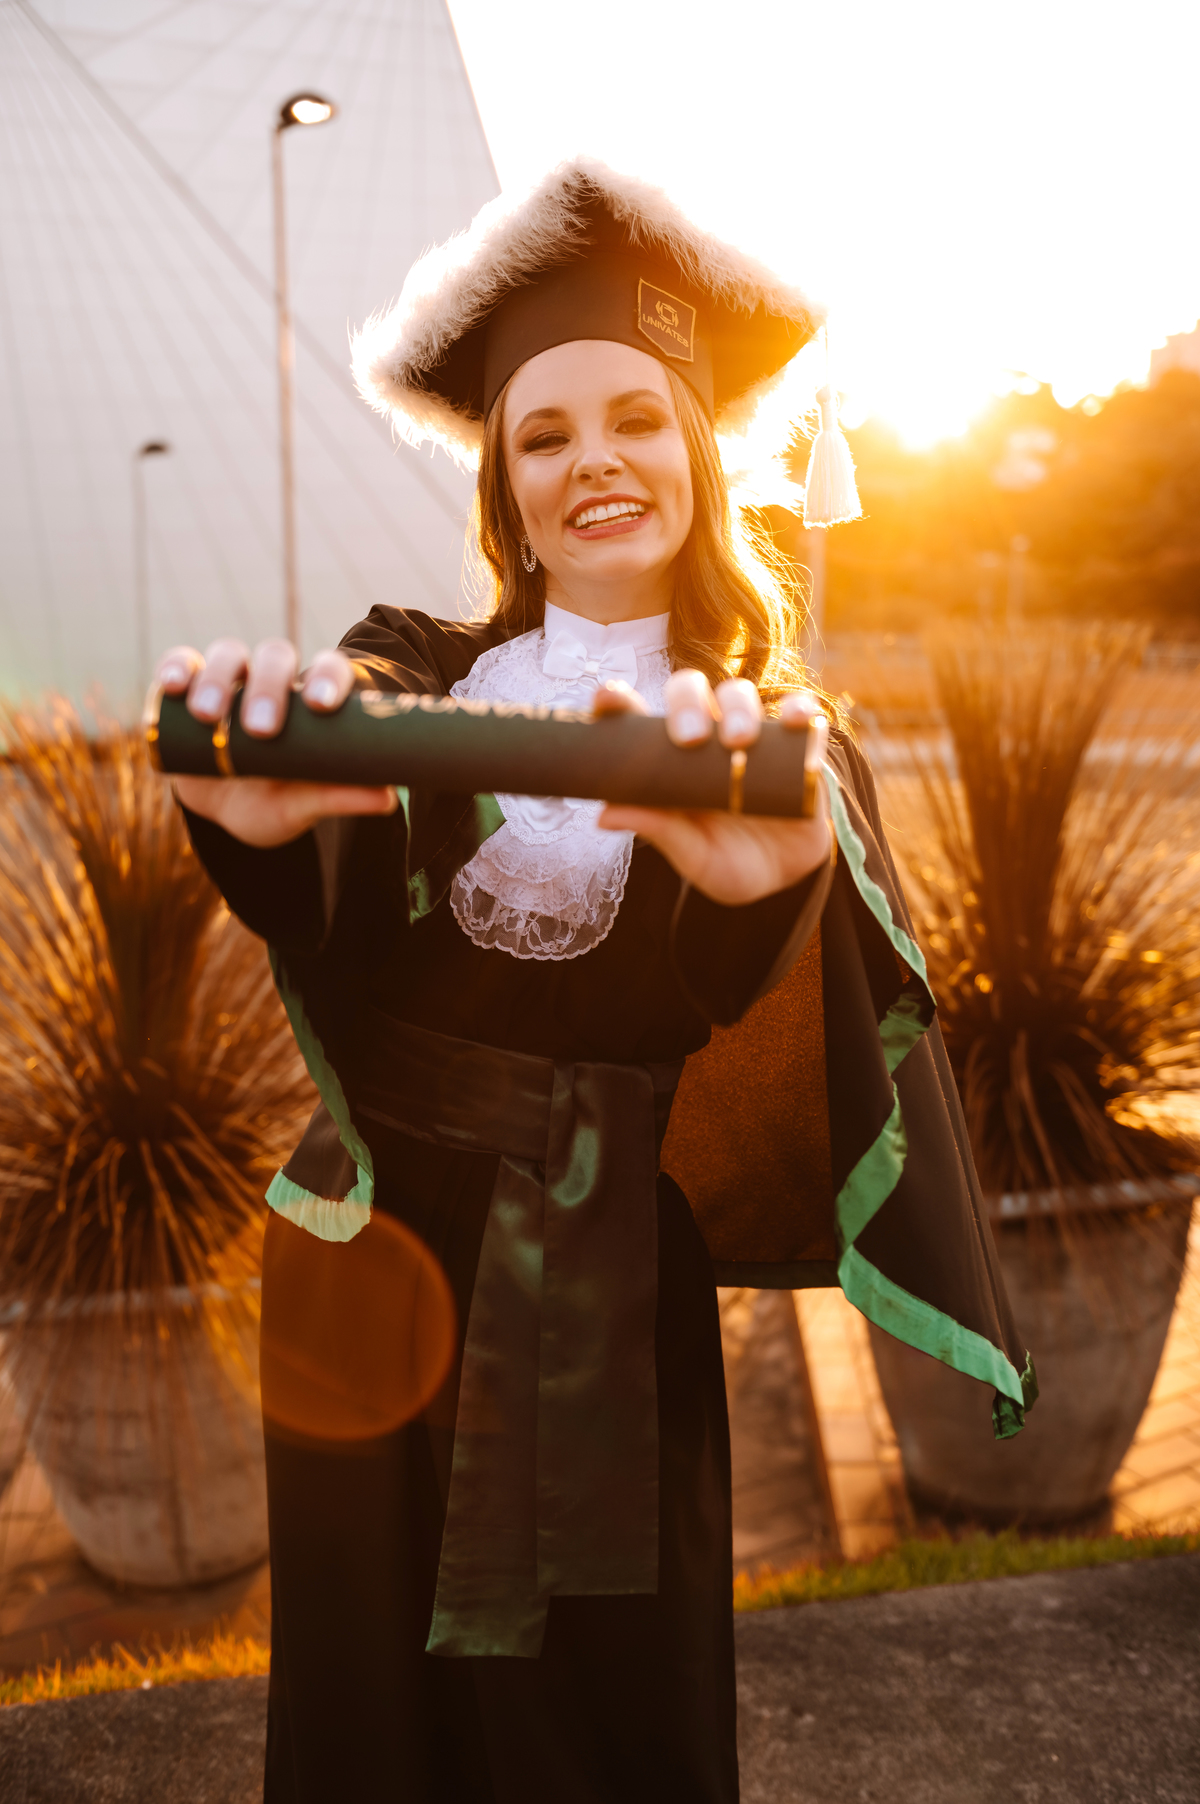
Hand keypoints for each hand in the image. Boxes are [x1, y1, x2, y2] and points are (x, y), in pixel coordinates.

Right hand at [150, 638, 397, 847]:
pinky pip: (181, 664)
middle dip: (268, 689)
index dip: (328, 677)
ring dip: (218, 680)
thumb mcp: (302, 806)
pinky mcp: (187, 687)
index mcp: (310, 701)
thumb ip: (340, 797)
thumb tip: (388, 798)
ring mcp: (228, 681)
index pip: (328, 669)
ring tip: (209, 716)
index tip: (323, 704)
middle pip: (275, 657)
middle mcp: (271, 681)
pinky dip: (177, 668)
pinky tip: (174, 686)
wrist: (223, 810)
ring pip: (227, 655)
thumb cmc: (274, 802)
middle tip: (262, 730)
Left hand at [593, 673, 830, 904]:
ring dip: (737, 709)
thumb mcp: (696, 856)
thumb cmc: (731, 864)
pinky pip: (800, 711)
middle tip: (690, 739)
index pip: (638, 718)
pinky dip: (799, 709)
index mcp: (670, 761)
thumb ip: (659, 832)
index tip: (607, 699)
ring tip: (740, 743)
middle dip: (685, 705)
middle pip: (689, 691)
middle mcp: (708, 738)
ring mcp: (752, 735)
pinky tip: (796, 722)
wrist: (790, 879)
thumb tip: (604, 815)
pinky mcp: (797, 741)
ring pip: (739, 693)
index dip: (619, 700)